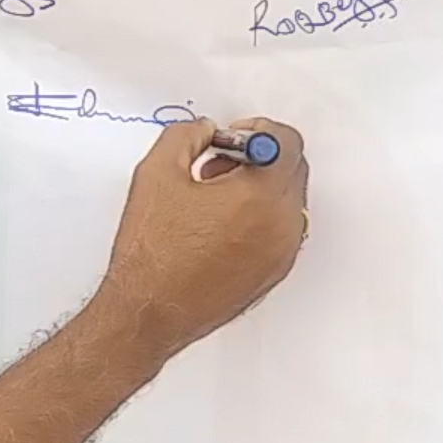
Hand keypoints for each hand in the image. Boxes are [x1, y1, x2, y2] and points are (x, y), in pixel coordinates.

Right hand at [99, 117, 308, 357]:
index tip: (230, 139)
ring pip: (286, 201)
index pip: (286, 142)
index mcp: (261, 195)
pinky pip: (280, 230)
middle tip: (216, 165)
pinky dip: (258, 217)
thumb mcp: (157, 173)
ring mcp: (282, 253)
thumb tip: (206, 130)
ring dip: (258, 188)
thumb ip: (187, 135)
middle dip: (257, 159)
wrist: (149, 311)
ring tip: (211, 198)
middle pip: (292, 169)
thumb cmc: (152, 250)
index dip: (257, 131)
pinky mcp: (274, 274)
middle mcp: (283, 225)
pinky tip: (216, 226)